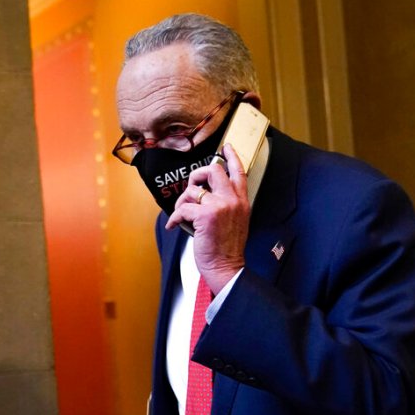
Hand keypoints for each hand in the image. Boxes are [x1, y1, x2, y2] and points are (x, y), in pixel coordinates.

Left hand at [165, 143, 250, 292]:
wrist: (226, 267)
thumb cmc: (227, 248)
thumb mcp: (236, 221)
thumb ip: (227, 204)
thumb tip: (206, 194)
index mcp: (241, 201)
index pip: (238, 172)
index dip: (231, 157)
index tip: (226, 147)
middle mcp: (232, 200)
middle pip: (213, 170)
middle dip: (196, 175)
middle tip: (192, 188)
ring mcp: (220, 206)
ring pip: (193, 190)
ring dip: (182, 202)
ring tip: (182, 215)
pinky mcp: (205, 216)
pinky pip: (183, 208)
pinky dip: (174, 218)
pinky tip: (174, 226)